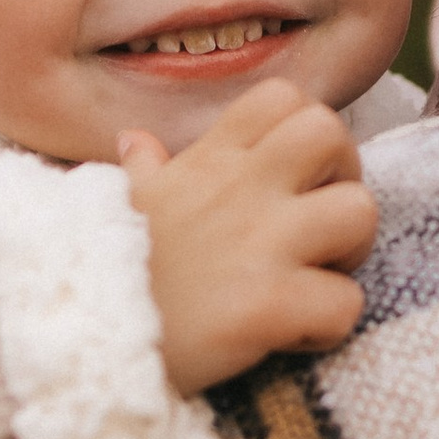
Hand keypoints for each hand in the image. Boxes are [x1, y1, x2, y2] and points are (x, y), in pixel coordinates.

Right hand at [118, 78, 376, 397]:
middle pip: (332, 133)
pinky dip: (330, 324)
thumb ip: (142, 169)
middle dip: (345, 176)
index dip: (305, 130)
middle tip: (318, 226)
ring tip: (315, 278)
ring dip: (350, 252)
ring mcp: (259, 244)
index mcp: (209, 161)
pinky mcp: (268, 305)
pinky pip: (345, 304)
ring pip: (360, 211)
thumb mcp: (121, 206)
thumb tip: (134, 140)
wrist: (79, 341)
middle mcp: (241, 189)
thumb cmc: (102, 272)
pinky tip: (295, 334)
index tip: (293, 177)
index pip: (284, 98)